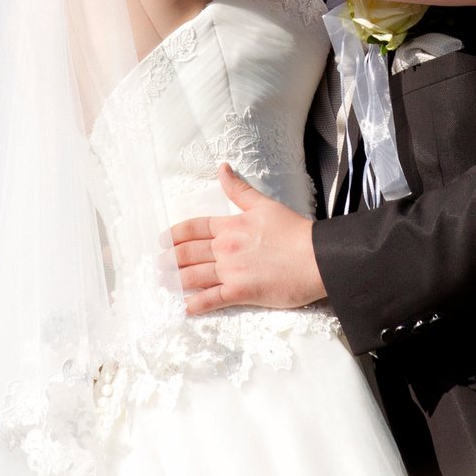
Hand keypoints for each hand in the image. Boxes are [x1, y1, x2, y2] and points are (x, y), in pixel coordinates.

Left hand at [163, 165, 325, 314]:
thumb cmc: (295, 231)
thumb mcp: (265, 204)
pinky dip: (195, 304)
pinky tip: (185, 307)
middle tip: (159, 264)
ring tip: (164, 283)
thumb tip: (222, 168)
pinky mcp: (241, 293)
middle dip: (169, 259)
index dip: (174, 235)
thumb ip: (240, 189)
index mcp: (230, 225)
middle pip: (187, 253)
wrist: (316, 257)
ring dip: (175, 280)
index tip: (162, 241)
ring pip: (193, 276)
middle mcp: (225, 248)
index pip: (193, 228)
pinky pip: (211, 299)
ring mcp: (231, 271)